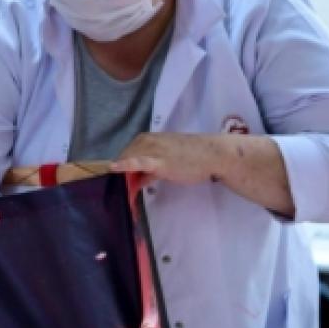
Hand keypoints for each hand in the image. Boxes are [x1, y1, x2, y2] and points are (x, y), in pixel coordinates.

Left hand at [111, 132, 294, 215]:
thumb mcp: (169, 162)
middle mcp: (149, 141)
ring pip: (129, 158)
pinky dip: (126, 163)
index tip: (114, 177)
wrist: (214, 155)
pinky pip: (138, 161)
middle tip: (116, 187)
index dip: (122, 165)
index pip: (129, 151)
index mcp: (150, 139)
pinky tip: (114, 168)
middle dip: (120, 171)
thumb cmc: (194, 158)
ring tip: (117, 188)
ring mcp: (153, 150)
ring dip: (122, 173)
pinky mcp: (160, 160)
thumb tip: (138, 179)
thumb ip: (151, 170)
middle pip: (126, 155)